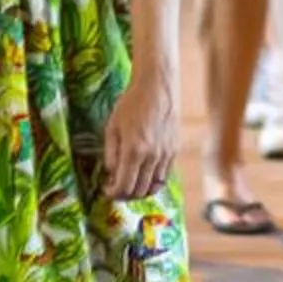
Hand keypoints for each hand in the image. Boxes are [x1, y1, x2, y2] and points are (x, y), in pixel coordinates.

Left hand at [104, 65, 177, 202]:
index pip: (123, 186)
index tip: (107, 190)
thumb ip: (110, 154)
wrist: (156, 86)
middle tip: (117, 189)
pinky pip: (164, 175)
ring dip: (140, 190)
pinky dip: (153, 181)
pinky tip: (144, 174)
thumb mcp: (112, 128)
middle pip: (139, 191)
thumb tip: (112, 174)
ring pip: (154, 186)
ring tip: (131, 183)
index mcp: (133, 151)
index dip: (113, 194)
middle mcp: (152, 156)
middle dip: (126, 195)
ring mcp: (166, 154)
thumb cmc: (131, 104)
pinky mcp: (174, 149)